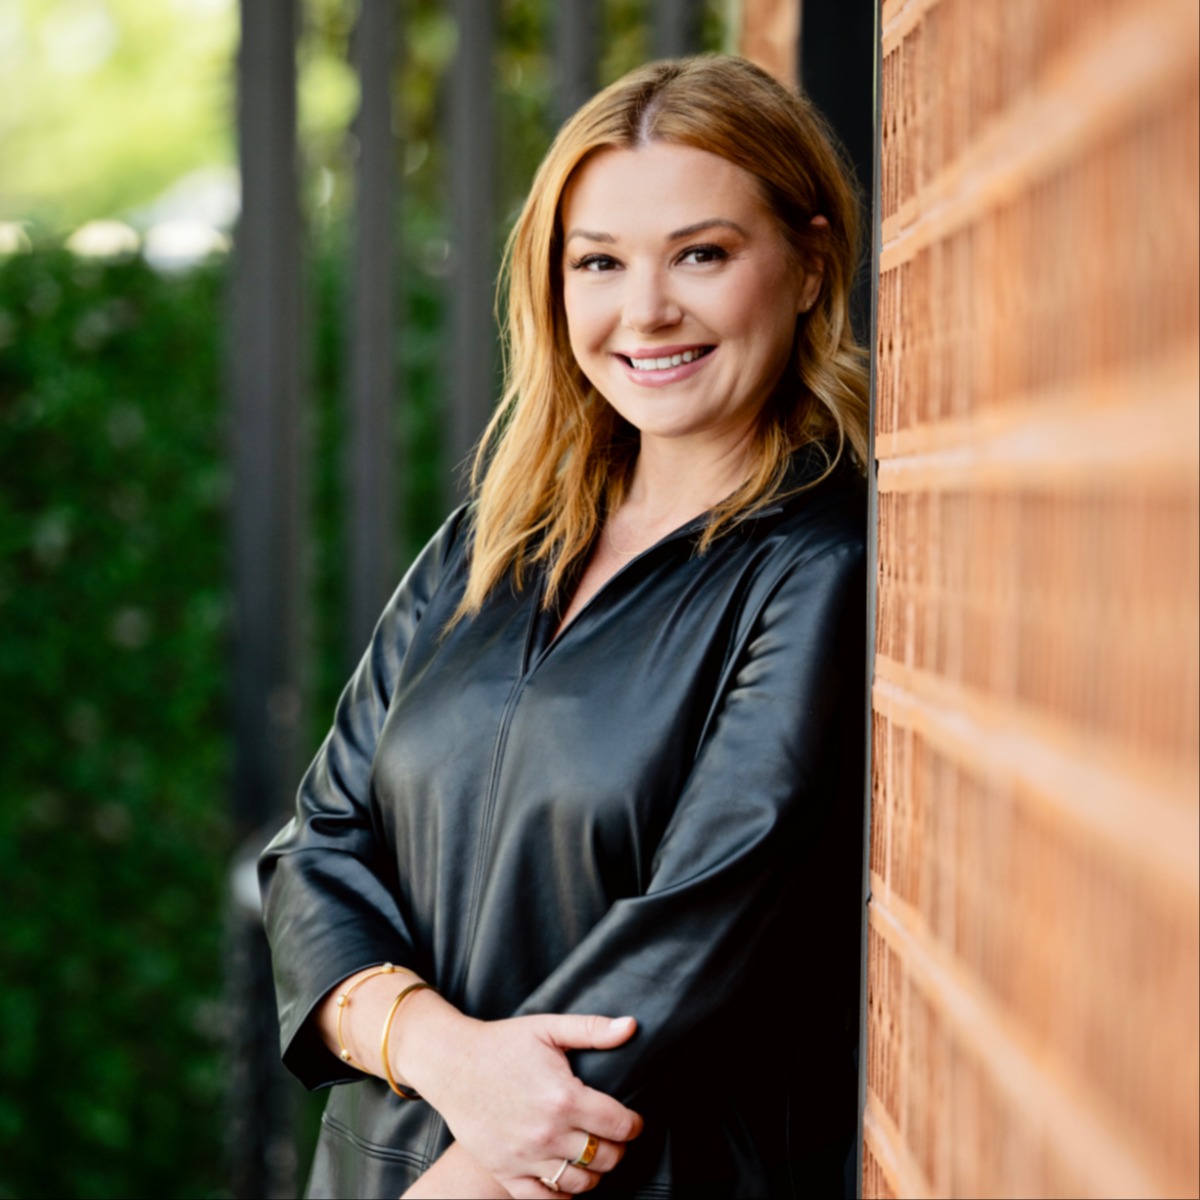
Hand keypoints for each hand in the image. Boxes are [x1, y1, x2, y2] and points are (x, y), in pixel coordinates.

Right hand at [397, 999, 642, 1196]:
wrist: (452, 1064)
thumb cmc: (502, 1043)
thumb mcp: (548, 1028)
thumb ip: (593, 1029)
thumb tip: (632, 1026)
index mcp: (565, 1097)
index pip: (620, 1125)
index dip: (633, 1125)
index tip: (632, 1122)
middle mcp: (548, 1133)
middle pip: (604, 1157)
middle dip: (617, 1148)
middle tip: (612, 1138)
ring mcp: (526, 1157)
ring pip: (579, 1183)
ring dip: (593, 1173)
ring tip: (591, 1156)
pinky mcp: (505, 1172)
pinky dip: (561, 1197)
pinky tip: (566, 1182)